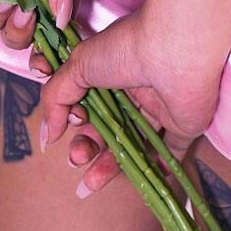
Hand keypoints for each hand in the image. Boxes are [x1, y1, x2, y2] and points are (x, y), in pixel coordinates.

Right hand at [37, 0, 226, 196]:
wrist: (176, 48)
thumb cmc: (126, 48)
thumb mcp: (78, 66)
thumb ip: (56, 97)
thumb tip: (48, 134)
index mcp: (113, 69)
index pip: (91, 102)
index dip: (77, 117)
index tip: (71, 122)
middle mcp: (136, 87)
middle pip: (108, 128)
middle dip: (88, 147)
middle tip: (77, 159)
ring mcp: (160, 106)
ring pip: (132, 144)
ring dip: (109, 165)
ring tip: (90, 183)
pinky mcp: (183, 124)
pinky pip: (170, 152)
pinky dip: (156, 169)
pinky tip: (138, 182)